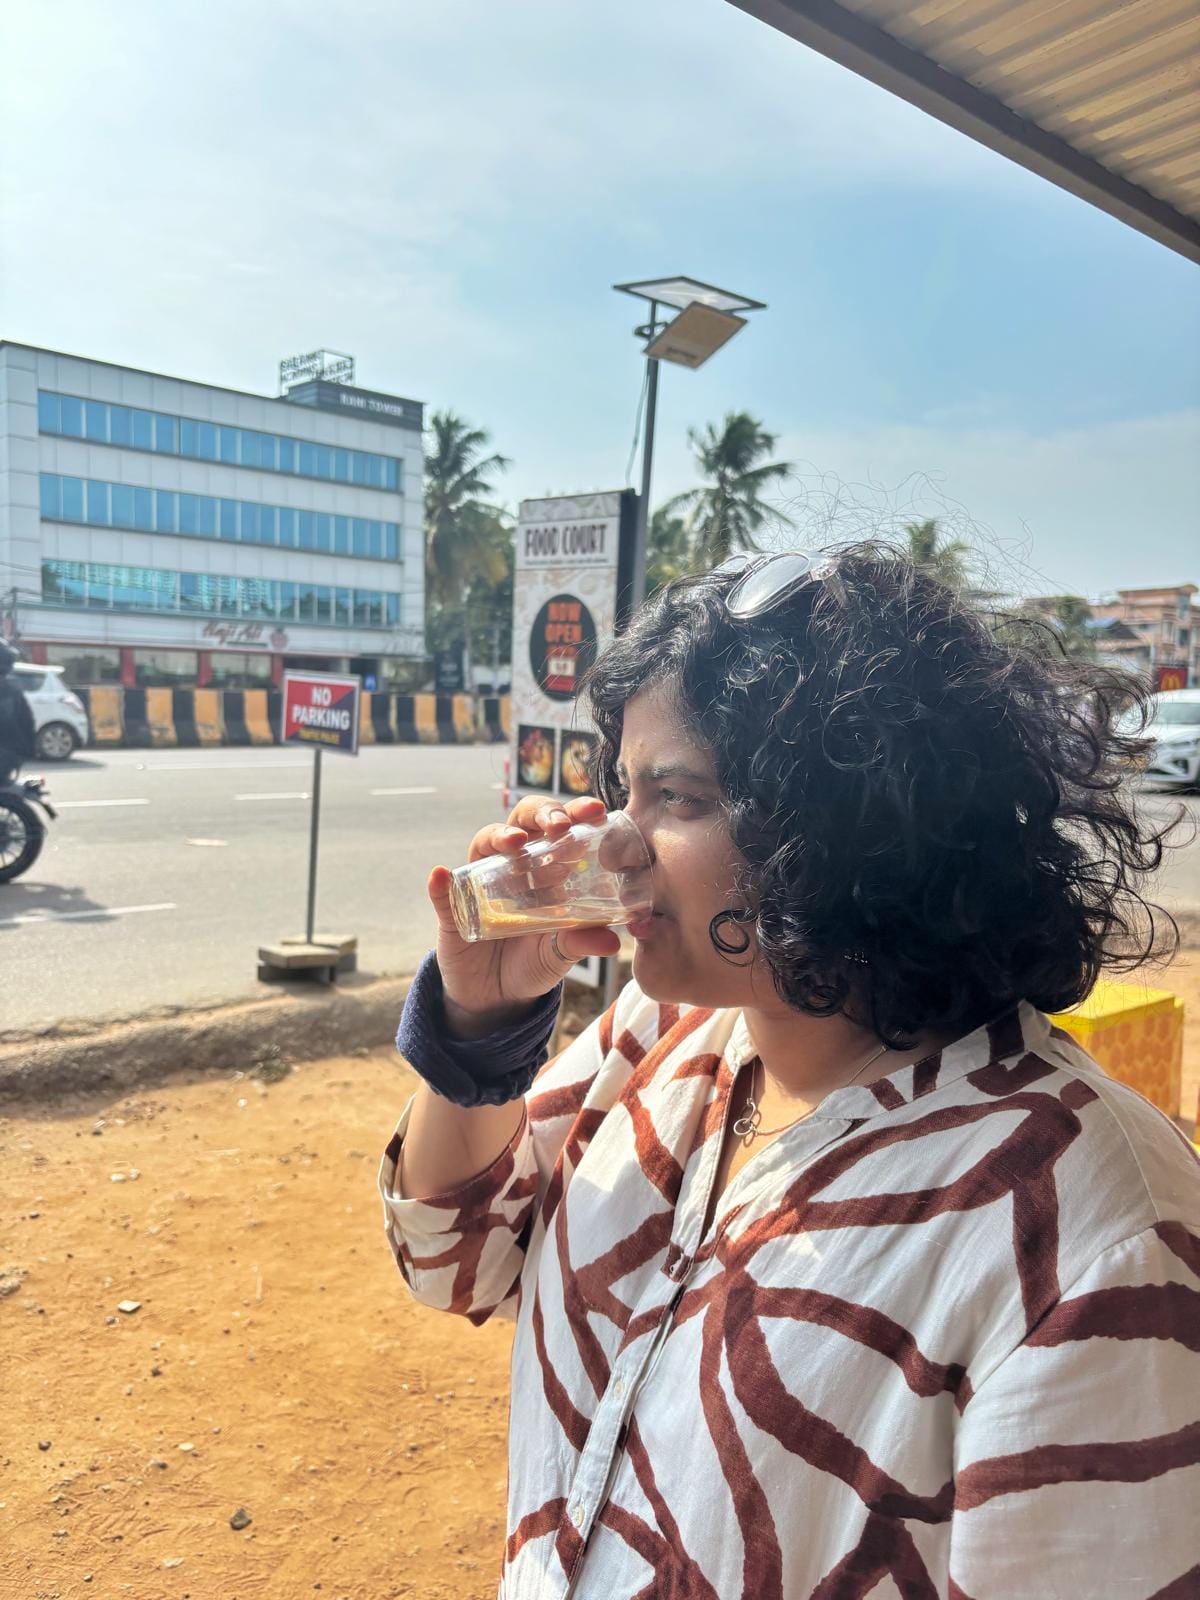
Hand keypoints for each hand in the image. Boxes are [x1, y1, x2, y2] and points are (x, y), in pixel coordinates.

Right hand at [428, 794, 620, 1037]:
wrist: (497, 997)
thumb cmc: (534, 962)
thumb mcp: (560, 954)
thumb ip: (581, 944)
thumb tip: (612, 942)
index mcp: (546, 869)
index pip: (559, 829)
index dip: (575, 813)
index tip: (596, 810)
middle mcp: (513, 867)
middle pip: (523, 823)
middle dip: (541, 814)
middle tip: (559, 825)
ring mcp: (480, 883)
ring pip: (484, 844)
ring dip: (498, 837)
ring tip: (514, 842)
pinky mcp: (453, 911)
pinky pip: (443, 894)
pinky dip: (440, 884)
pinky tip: (441, 875)